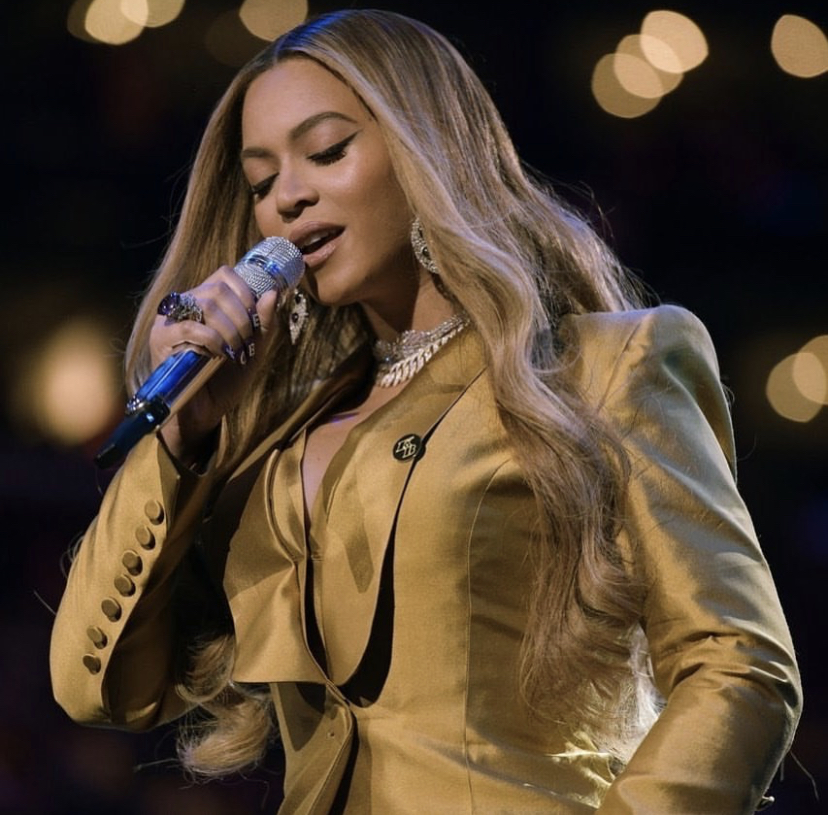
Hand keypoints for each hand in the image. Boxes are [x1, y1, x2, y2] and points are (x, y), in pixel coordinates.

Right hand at [149, 266, 281, 463]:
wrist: (203, 414)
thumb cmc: (225, 381)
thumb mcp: (254, 351)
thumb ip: (264, 324)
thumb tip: (272, 293)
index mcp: (205, 303)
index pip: (225, 275)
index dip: (245, 292)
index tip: (255, 318)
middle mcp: (185, 306)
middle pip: (218, 288)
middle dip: (242, 316)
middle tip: (245, 342)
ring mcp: (170, 320)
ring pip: (206, 302)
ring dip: (230, 328)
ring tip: (233, 352)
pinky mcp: (160, 339)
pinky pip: (190, 326)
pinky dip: (212, 339)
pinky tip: (217, 355)